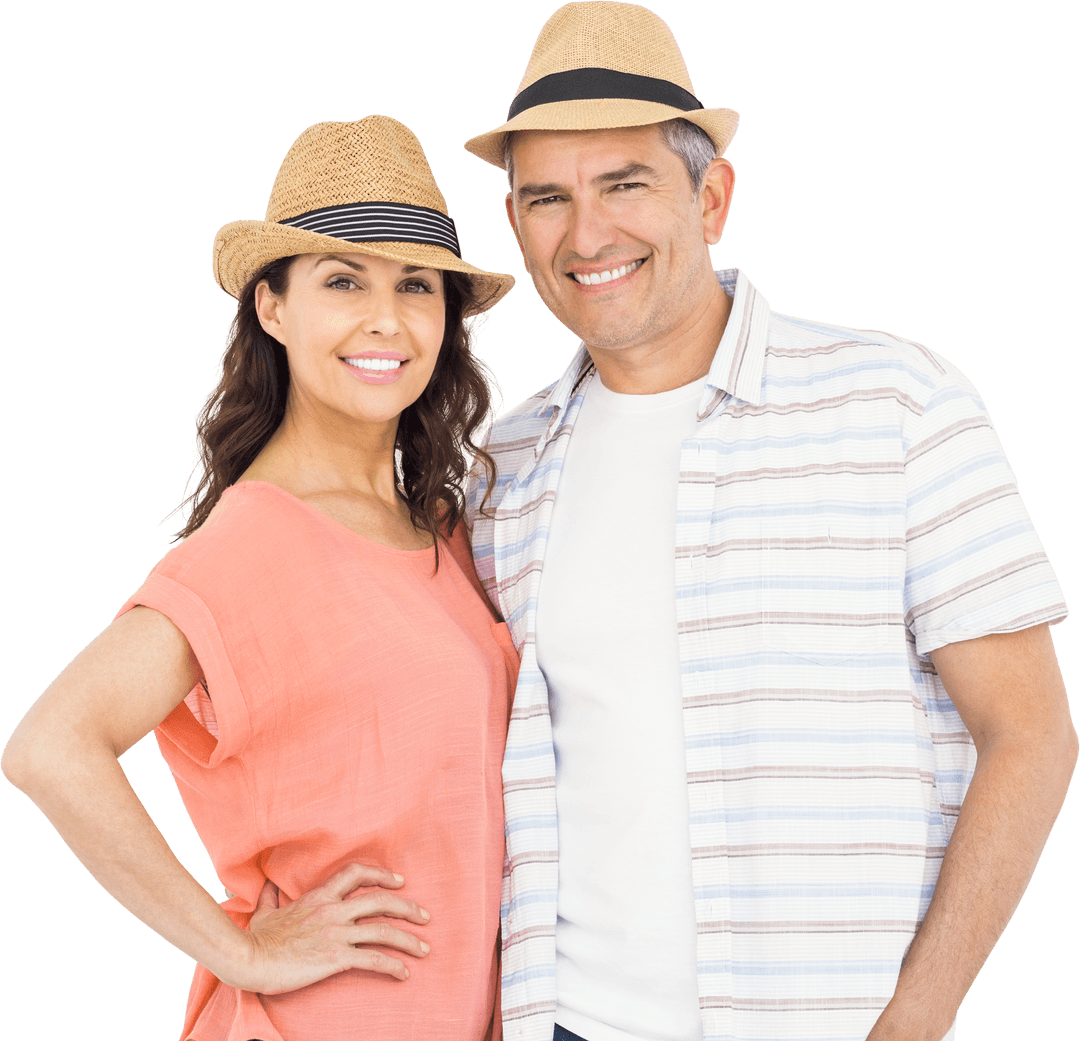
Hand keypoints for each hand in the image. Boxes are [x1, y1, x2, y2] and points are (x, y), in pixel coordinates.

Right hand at [223, 862, 429, 993]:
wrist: (248, 958)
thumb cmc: (255, 938)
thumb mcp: (264, 911)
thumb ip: (270, 897)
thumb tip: (267, 885)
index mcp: (319, 896)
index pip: (357, 873)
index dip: (382, 874)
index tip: (400, 881)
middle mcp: (333, 910)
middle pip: (380, 901)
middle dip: (407, 908)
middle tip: (424, 917)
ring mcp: (336, 932)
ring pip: (383, 930)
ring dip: (409, 940)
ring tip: (424, 948)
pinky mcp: (335, 957)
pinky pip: (373, 959)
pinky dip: (393, 966)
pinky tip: (404, 973)